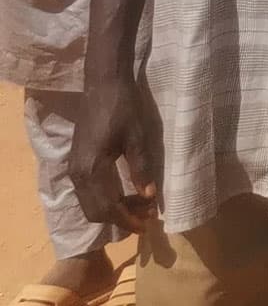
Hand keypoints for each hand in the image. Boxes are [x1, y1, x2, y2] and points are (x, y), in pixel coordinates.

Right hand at [68, 75, 158, 233]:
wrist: (103, 85)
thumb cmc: (123, 109)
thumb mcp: (137, 138)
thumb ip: (141, 169)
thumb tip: (149, 196)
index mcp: (91, 169)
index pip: (107, 208)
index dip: (126, 220)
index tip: (146, 226)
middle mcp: (78, 173)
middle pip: (96, 211)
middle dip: (121, 218)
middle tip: (148, 216)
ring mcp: (75, 168)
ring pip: (91, 203)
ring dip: (114, 209)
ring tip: (143, 204)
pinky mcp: (78, 162)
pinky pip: (89, 191)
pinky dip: (107, 198)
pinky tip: (128, 193)